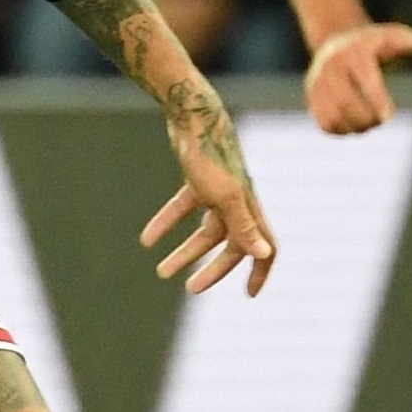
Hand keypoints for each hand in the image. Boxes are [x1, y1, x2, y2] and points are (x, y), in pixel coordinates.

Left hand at [141, 78, 277, 296]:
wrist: (192, 116)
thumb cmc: (211, 156)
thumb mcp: (226, 196)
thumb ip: (244, 226)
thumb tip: (264, 254)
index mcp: (250, 209)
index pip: (265, 247)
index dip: (260, 271)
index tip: (249, 294)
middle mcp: (238, 202)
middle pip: (231, 245)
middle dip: (213, 270)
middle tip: (190, 289)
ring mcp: (218, 191)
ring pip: (204, 231)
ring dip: (185, 253)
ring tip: (162, 272)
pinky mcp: (197, 180)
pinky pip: (182, 210)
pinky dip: (166, 225)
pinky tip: (146, 240)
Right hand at [303, 22, 411, 134]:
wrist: (334, 42)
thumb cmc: (371, 43)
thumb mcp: (391, 37)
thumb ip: (411, 41)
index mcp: (354, 54)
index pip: (366, 81)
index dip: (378, 101)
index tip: (389, 116)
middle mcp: (332, 68)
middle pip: (347, 103)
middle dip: (367, 119)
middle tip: (380, 121)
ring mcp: (318, 84)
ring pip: (334, 117)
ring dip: (354, 127)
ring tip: (367, 125)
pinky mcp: (312, 98)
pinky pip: (325, 124)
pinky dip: (341, 131)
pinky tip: (353, 126)